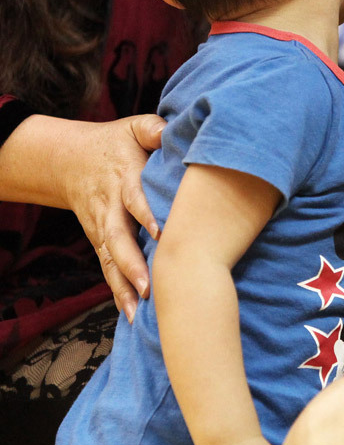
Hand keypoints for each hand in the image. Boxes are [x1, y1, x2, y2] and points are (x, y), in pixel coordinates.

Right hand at [51, 115, 164, 321]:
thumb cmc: (116, 143)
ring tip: (140, 310)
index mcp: (123, 177)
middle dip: (132, 262)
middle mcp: (110, 207)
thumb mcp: (134, 128)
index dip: (145, 213)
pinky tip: (132, 315)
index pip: (134, 197)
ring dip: (124, 285)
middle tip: (150, 284)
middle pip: (117, 237)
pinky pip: (108, 270)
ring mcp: (102, 228)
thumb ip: (154, 129)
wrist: (69, 160)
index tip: (161, 231)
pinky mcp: (100, 243)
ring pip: (110, 260)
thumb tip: (172, 132)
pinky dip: (118, 293)